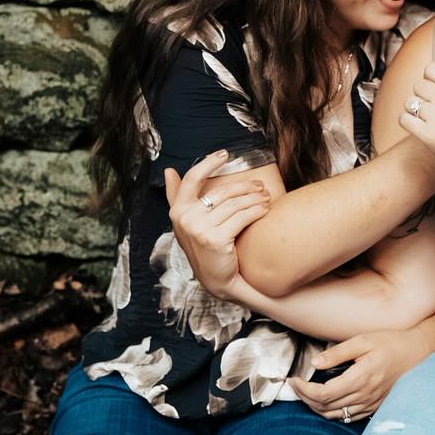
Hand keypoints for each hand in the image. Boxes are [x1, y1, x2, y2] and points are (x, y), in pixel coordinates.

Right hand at [164, 151, 274, 300]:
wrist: (218, 280)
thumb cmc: (204, 247)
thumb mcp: (186, 223)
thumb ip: (177, 196)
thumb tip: (168, 170)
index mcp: (177, 211)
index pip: (192, 179)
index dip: (208, 163)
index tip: (225, 154)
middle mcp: (185, 219)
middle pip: (222, 192)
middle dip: (244, 187)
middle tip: (259, 186)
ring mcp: (199, 229)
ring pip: (234, 204)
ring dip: (254, 198)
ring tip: (266, 197)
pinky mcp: (215, 239)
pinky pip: (241, 217)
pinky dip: (256, 211)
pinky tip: (265, 210)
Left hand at [289, 325, 434, 422]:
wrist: (417, 352)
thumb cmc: (391, 342)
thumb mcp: (363, 340)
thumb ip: (337, 353)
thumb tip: (315, 363)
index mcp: (360, 378)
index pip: (323, 394)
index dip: (304, 390)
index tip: (295, 380)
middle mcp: (365, 396)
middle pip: (325, 407)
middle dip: (306, 398)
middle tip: (297, 385)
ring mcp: (371, 404)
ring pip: (335, 416)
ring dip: (317, 407)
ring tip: (307, 393)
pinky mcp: (375, 407)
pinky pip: (348, 417)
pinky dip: (332, 412)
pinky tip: (327, 400)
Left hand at [400, 60, 434, 180]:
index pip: (431, 68)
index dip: (431, 77)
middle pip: (418, 85)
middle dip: (423, 94)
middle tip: (433, 105)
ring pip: (410, 102)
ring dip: (415, 108)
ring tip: (427, 116)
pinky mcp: (430, 136)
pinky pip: (405, 120)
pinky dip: (408, 122)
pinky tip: (418, 125)